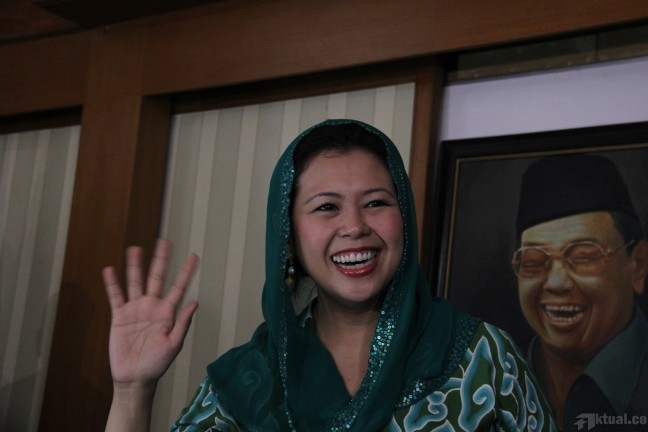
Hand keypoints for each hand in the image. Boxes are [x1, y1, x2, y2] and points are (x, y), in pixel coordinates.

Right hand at [103, 239, 198, 387]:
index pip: (178, 287)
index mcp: (168, 312)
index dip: (186, 272)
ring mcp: (135, 310)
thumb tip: (194, 302)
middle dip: (161, 260)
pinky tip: (110, 269)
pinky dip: (112, 283)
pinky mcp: (119, 316)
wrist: (135, 378)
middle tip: (165, 241)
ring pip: (135, 282)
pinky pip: (115, 296)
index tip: (194, 256)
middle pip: (156, 277)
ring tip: (135, 248)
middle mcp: (152, 306)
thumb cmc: (157, 364)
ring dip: (135, 266)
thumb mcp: (174, 344)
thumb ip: (182, 322)